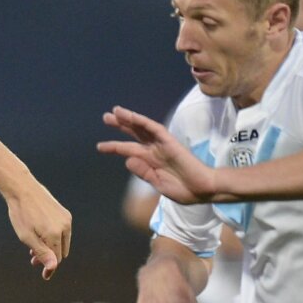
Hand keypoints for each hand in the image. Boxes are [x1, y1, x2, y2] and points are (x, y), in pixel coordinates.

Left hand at [8, 181, 71, 280]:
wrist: (22, 188)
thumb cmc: (21, 213)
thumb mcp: (27, 237)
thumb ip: (41, 253)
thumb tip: (53, 267)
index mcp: (55, 234)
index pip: (56, 259)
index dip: (49, 268)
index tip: (44, 276)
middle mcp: (64, 226)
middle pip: (60, 252)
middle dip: (48, 258)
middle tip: (33, 260)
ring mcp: (66, 219)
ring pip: (61, 242)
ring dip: (50, 248)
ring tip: (33, 248)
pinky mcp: (64, 213)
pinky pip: (62, 232)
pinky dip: (53, 237)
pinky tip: (40, 236)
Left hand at [98, 106, 216, 204]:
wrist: (202, 191)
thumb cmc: (184, 190)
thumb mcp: (158, 183)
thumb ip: (144, 172)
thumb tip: (126, 160)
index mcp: (151, 161)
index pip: (129, 150)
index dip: (114, 147)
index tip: (100, 146)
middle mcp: (155, 150)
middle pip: (135, 134)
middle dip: (120, 125)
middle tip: (105, 117)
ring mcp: (162, 145)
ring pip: (143, 128)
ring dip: (129, 119)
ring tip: (115, 112)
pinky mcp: (170, 142)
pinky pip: (155, 129)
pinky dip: (143, 122)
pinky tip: (131, 116)